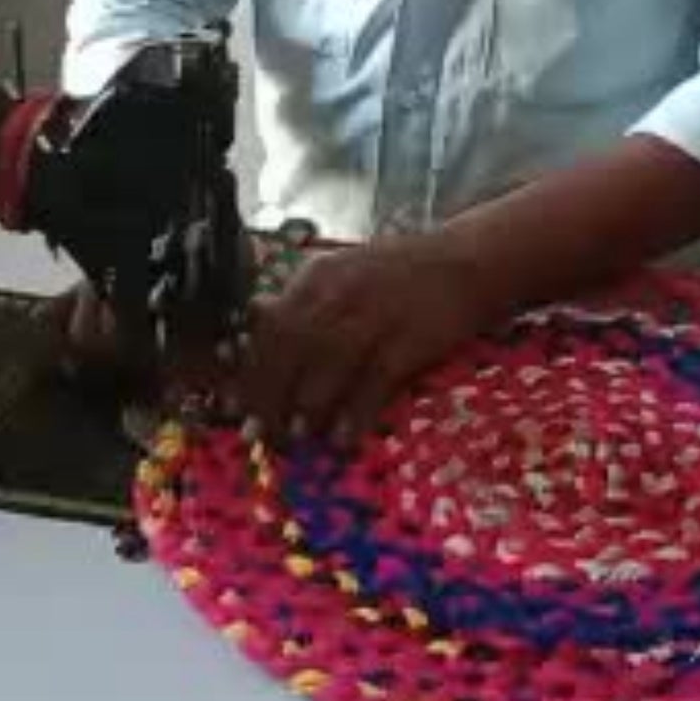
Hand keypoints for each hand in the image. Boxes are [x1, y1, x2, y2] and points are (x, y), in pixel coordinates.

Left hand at [236, 233, 496, 448]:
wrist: (465, 262)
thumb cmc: (398, 274)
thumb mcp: (342, 275)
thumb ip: (302, 303)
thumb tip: (252, 326)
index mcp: (318, 277)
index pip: (270, 325)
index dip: (250, 369)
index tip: (234, 404)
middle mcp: (340, 292)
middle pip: (292, 347)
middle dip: (270, 394)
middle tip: (259, 432)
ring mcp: (376, 314)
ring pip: (327, 364)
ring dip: (306, 405)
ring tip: (295, 435)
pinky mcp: (409, 338)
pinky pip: (374, 381)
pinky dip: (354, 413)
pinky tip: (341, 438)